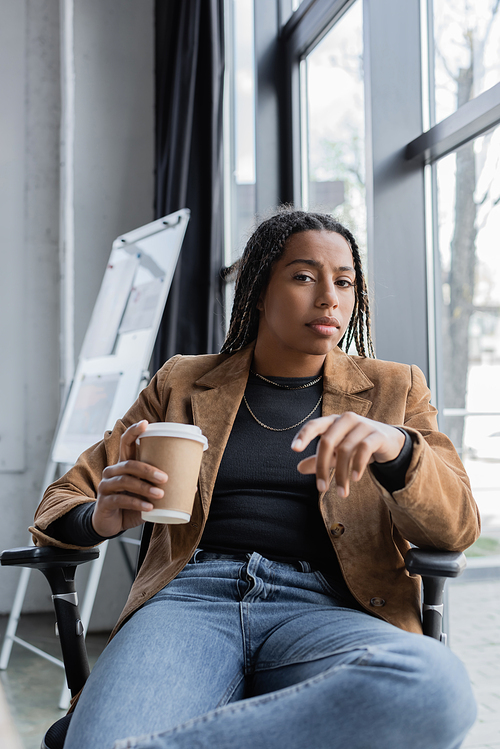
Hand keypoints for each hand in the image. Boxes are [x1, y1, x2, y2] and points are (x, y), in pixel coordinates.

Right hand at [92, 420, 167, 536]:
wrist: (112, 524)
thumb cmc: (131, 504)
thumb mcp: (146, 493)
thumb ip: (162, 487)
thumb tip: (192, 486)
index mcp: (124, 464)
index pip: (125, 442)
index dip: (133, 431)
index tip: (145, 423)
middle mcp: (113, 471)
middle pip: (129, 464)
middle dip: (148, 469)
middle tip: (165, 477)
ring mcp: (106, 486)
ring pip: (125, 481)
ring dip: (144, 487)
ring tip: (160, 494)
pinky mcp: (104, 502)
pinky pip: (121, 500)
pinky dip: (137, 503)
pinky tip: (149, 508)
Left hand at [291, 412, 404, 497]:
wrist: (388, 441)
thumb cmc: (356, 445)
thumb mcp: (337, 453)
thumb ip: (320, 459)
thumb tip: (299, 468)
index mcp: (332, 421)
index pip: (314, 425)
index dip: (303, 436)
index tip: (294, 449)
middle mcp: (346, 419)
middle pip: (327, 441)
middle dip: (322, 467)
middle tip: (321, 489)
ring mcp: (363, 424)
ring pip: (345, 449)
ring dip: (341, 474)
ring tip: (341, 493)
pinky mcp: (377, 434)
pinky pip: (364, 449)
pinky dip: (357, 465)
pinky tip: (354, 479)